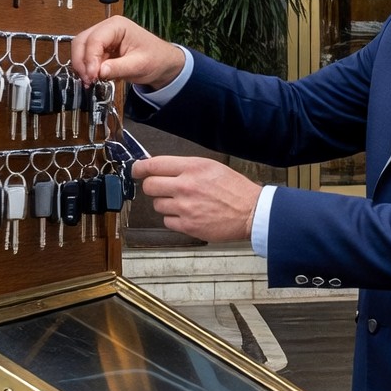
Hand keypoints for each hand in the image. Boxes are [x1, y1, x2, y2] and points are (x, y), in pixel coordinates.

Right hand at [72, 15, 185, 89]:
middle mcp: (107, 28)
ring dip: (82, 66)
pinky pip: (86, 57)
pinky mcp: (101, 49)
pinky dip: (86, 68)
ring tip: (91, 81)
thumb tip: (99, 72)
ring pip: (80, 49)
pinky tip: (94, 78)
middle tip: (88, 80)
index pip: (95, 39)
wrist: (163, 63)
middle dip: (82, 62)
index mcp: (117, 25)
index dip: (90, 58)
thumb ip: (118, 68)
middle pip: (81, 42)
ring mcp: (103, 38)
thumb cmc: (156, 58)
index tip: (92, 75)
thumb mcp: (139, 65)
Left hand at [133, 155, 260, 244]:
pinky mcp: (187, 225)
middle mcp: (186, 186)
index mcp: (193, 167)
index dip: (140, 168)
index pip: (153, 165)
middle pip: (149, 186)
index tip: (137, 170)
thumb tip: (163, 170)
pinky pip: (167, 221)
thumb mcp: (212, 167)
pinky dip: (174, 219)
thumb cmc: (236, 190)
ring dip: (166, 204)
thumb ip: (186, 168)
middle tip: (162, 189)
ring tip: (185, 204)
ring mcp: (185, 207)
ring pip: (157, 205)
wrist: (252, 212)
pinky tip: (189, 215)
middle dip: (152, 187)